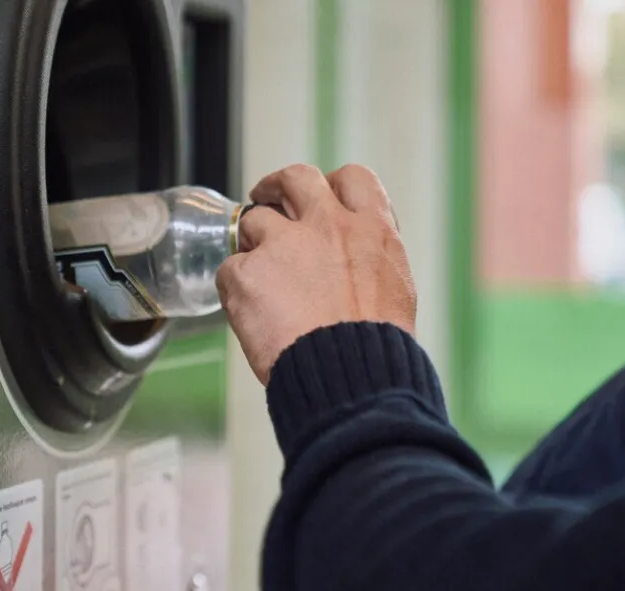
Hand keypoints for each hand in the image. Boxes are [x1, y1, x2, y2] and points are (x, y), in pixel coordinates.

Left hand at [216, 163, 416, 385]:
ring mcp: (282, 246)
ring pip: (253, 220)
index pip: (353, 179)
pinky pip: (229, 269)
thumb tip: (357, 261)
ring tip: (259, 276)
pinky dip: (234, 287)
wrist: (349, 379)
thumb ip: (370, 262)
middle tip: (266, 199)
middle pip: (296, 178)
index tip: (322, 197)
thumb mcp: (394, 291)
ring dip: (252, 243)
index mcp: (371, 230)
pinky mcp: (245, 274)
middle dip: (277, 185)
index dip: (332, 186)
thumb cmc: (375, 350)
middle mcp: (326, 226)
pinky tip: (248, 312)